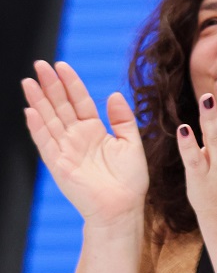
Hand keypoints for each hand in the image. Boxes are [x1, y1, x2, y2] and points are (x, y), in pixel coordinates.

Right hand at [22, 61, 147, 229]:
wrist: (123, 208)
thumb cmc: (129, 179)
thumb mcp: (130, 143)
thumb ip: (122, 119)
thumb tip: (113, 94)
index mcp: (94, 130)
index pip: (79, 101)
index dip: (70, 83)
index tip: (61, 65)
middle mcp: (77, 137)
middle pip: (60, 106)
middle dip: (50, 85)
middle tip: (39, 64)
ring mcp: (65, 150)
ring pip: (49, 119)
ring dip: (39, 101)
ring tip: (29, 81)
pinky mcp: (58, 165)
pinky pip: (46, 143)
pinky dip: (38, 127)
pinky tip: (30, 111)